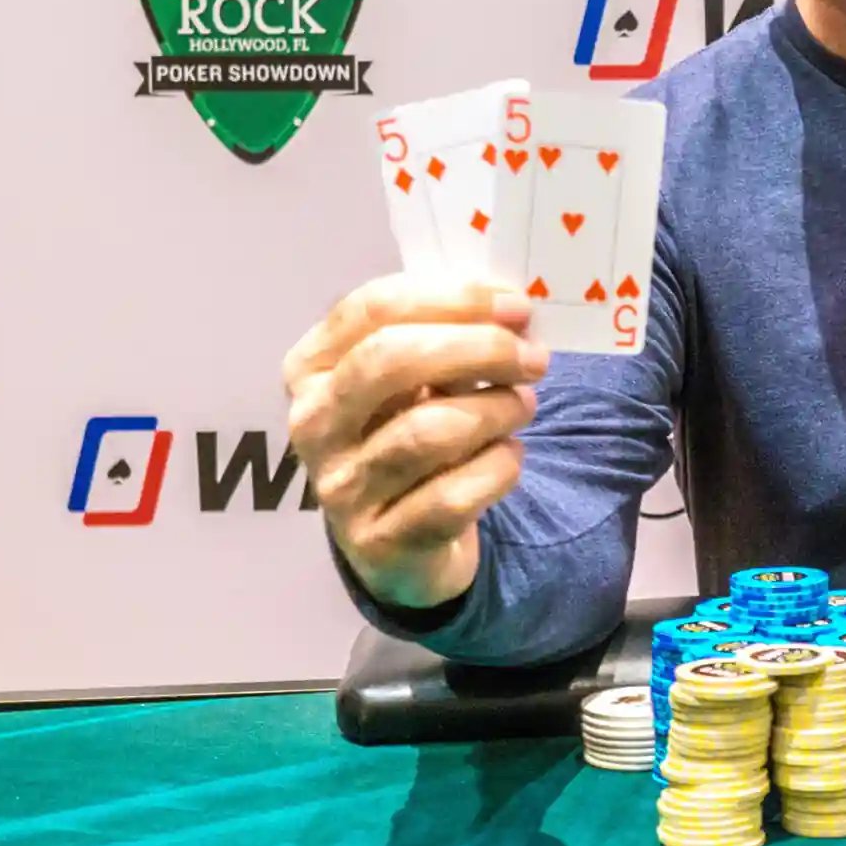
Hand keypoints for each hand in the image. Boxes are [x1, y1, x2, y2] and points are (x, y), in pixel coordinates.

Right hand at [283, 275, 550, 612]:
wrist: (401, 546)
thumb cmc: (407, 437)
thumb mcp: (409, 384)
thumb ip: (444, 338)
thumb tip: (511, 310)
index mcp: (312, 367)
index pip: (372, 309)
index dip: (452, 299)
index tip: (516, 306)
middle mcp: (314, 424)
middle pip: (391, 360)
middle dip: (479, 349)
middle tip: (533, 358)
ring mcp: (341, 488)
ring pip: (429, 431)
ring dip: (497, 410)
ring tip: (522, 406)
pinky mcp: (380, 542)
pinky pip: (453, 496)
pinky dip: (498, 468)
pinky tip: (509, 457)